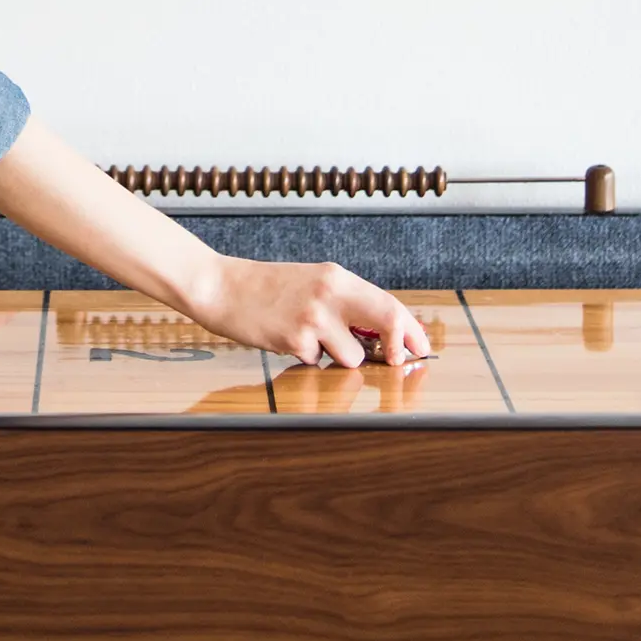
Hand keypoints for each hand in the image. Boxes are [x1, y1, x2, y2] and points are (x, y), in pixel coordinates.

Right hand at [187, 257, 432, 367]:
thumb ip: (345, 303)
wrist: (220, 286)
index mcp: (336, 277)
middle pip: (388, 320)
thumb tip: (383, 337)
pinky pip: (316, 363)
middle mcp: (331, 293)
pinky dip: (305, 358)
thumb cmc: (266, 289)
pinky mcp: (294, 339)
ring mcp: (313, 317)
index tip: (420, 349)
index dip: (411, 330)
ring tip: (307, 340)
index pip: (389, 304)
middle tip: (400, 362)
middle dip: (400, 346)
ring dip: (337, 358)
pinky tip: (283, 338)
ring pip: (352, 357)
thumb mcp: (311, 284)